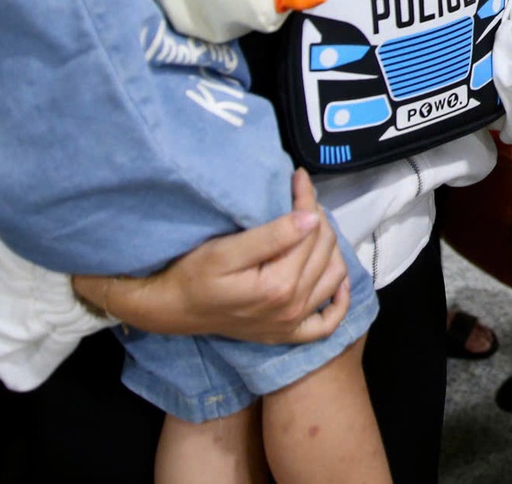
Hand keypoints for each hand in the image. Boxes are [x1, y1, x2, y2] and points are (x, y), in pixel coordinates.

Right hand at [75, 170, 352, 343]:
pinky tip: (337, 279)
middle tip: (301, 198)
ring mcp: (293, 322)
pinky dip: (339, 301)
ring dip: (330, 247)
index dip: (307, 199)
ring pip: (334, 276)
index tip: (298, 178)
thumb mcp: (224, 252)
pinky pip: (328, 322)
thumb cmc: (192, 275)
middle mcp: (293, 307)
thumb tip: (311, 218)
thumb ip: (270, 236)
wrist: (173, 309)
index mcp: (280, 286)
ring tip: (312, 226)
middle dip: (318, 217)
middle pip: (325, 250)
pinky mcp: (288, 333)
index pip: (311, 231)